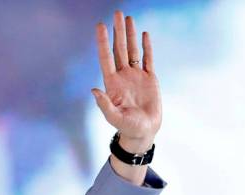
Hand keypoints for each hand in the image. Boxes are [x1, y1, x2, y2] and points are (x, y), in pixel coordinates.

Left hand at [93, 10, 161, 152]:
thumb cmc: (127, 127)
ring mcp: (136, 76)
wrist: (143, 131)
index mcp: (112, 83)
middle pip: (119, 49)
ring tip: (127, 18)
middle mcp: (123, 76)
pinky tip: (144, 34)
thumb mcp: (114, 117)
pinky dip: (146, 47)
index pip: (106, 58)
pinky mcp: (150, 78)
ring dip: (130, 34)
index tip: (100, 26)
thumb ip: (104, 104)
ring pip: (132, 50)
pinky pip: (148, 59)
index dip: (103, 42)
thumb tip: (94, 90)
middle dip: (118, 31)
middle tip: (117, 13)